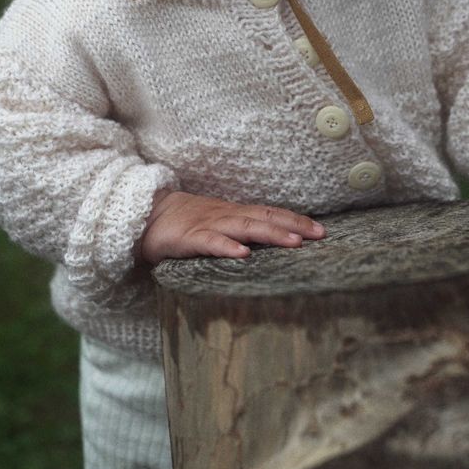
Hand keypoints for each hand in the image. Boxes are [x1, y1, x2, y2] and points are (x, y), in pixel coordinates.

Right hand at [138, 189, 325, 262]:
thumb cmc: (185, 224)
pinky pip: (210, 243)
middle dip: (293, 225)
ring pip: (244, 227)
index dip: (295, 220)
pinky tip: (243, 255)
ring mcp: (208, 225)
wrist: (146, 215)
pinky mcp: (189, 238)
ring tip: (294, 242)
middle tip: (319, 235)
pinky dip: (227, 247)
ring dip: (270, 233)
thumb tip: (271, 246)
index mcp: (234, 213)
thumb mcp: (217, 225)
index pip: (270, 213)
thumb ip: (240, 232)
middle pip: (264, 217)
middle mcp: (226, 215)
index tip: (322, 230)